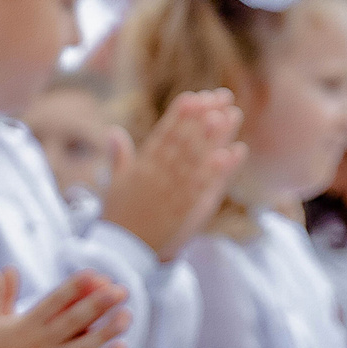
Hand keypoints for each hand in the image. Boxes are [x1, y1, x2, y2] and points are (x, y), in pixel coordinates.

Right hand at [0, 267, 129, 347]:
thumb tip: (2, 268)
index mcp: (26, 325)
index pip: (54, 302)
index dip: (73, 287)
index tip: (92, 273)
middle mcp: (42, 345)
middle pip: (74, 322)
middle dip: (99, 305)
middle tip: (121, 291)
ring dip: (108, 332)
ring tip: (127, 316)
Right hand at [100, 90, 245, 258]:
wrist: (122, 252)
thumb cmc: (120, 217)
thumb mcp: (115, 184)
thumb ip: (119, 156)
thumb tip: (113, 131)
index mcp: (141, 167)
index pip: (164, 134)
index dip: (181, 114)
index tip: (196, 96)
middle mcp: (157, 176)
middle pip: (184, 140)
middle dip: (204, 116)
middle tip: (222, 96)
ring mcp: (171, 192)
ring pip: (197, 158)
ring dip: (215, 136)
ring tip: (231, 115)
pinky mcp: (185, 210)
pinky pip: (204, 187)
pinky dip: (218, 169)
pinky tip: (233, 153)